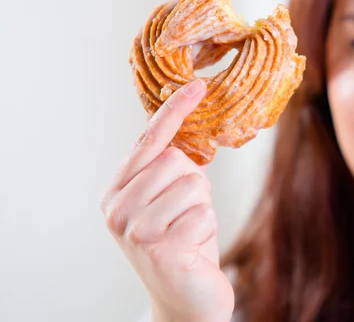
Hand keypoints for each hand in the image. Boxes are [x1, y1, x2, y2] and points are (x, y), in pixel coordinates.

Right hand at [100, 79, 233, 321]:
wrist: (185, 298)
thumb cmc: (182, 242)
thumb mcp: (170, 201)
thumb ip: (169, 170)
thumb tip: (189, 133)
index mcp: (116, 191)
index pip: (147, 141)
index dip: (174, 111)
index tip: (197, 85)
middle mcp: (117, 209)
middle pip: (176, 161)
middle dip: (193, 183)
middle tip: (185, 213)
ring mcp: (136, 232)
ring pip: (194, 185)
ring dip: (202, 207)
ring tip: (188, 230)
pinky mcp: (161, 251)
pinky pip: (205, 215)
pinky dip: (207, 228)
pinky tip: (193, 248)